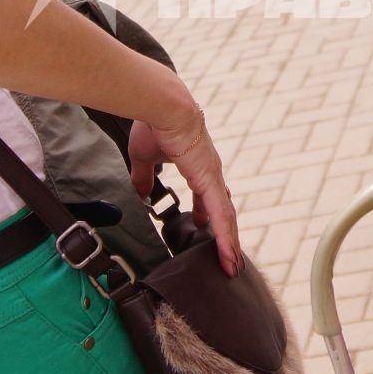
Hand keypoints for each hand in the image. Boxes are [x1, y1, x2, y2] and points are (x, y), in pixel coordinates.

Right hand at [131, 109, 241, 276]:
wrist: (162, 107)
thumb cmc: (154, 124)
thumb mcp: (145, 157)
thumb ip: (144, 175)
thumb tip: (141, 191)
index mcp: (196, 165)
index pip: (206, 194)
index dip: (205, 211)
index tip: (200, 224)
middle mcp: (209, 173)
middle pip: (222, 211)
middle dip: (224, 235)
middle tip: (225, 256)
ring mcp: (212, 178)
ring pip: (226, 218)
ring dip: (230, 244)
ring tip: (231, 266)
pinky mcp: (210, 182)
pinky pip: (222, 216)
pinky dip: (226, 237)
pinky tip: (229, 255)